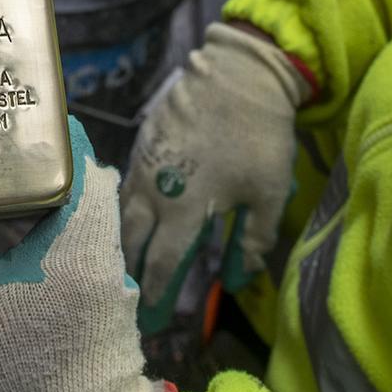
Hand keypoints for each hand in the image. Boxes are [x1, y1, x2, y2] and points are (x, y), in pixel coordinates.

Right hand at [119, 23, 311, 332]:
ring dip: (123, 242)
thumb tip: (238, 278)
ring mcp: (143, 164)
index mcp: (184, 209)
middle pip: (130, 243)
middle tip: (130, 296)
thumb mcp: (270, 194)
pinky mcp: (142, 142)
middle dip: (129, 273)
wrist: (239, 72)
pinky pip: (125, 186)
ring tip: (126, 262)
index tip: (150, 320)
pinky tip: (132, 217)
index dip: (154, 295)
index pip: (161, 264)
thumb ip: (254, 240)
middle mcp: (153, 191)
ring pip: (121, 214)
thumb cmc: (260, 136)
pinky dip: (125, 210)